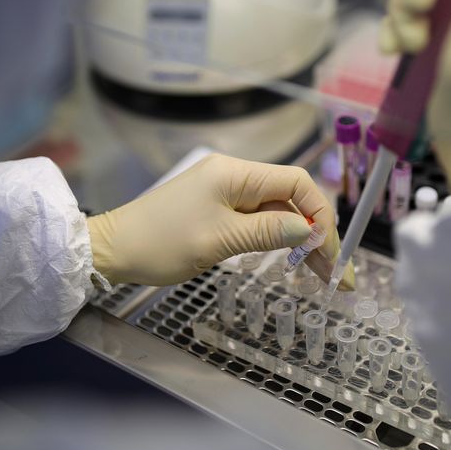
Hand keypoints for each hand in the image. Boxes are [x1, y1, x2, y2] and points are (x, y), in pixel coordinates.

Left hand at [87, 153, 352, 287]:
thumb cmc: (161, 243)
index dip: (320, 214)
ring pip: (278, 214)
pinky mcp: (217, 210)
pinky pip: (259, 222)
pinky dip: (278, 242)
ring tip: (323, 276)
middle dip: (317, 234)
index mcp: (235, 173)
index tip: (329, 250)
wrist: (112, 250)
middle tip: (338, 273)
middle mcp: (234, 176)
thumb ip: (267, 233)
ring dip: (301, 242)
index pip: (296, 182)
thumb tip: (309, 231)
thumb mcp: (219, 240)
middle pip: (291, 199)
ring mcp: (225, 193)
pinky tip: (295, 262)